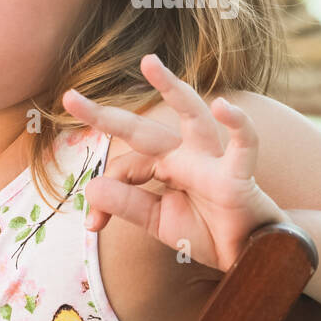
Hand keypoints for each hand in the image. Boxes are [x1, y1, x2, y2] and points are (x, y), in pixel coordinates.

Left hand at [61, 53, 288, 271]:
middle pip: (144, 130)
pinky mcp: (238, 174)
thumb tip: (91, 187)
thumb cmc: (210, 232)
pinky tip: (222, 106)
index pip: (127, 168)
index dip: (105, 197)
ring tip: (149, 63)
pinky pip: (243, 144)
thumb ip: (127, 204)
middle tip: (69, 97)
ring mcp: (212, 161)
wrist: (250, 256)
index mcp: (166, 168)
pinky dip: (238, 125)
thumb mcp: (158, 222)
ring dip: (173, 88)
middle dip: (108, 115)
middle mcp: (186, 156)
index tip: (93, 226)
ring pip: (192, 117)